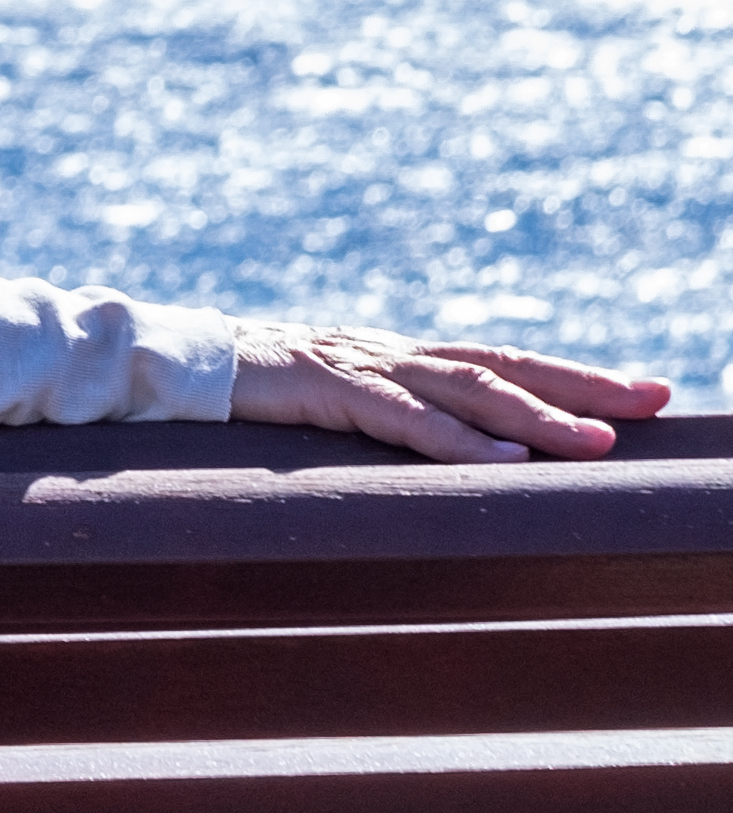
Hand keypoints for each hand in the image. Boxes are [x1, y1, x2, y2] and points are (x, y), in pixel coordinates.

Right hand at [225, 324, 673, 463]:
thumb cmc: (235, 392)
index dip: (570, 375)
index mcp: (391, 356)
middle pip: (501, 364)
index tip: (643, 391)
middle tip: (655, 400)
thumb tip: (436, 456)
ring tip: (598, 445)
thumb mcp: (320, 404)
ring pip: (464, 387)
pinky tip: (504, 461)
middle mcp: (386, 351)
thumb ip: (375, 418)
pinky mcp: (318, 386)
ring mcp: (354, 364)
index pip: (497, 360)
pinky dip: (457, 442)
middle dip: (583, 384)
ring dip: (537, 418)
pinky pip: (399, 418)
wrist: (157, 359)